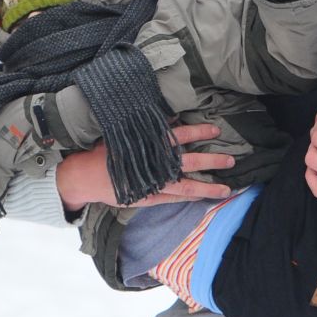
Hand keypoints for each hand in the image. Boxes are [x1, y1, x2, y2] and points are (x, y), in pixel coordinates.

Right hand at [55, 123, 231, 212]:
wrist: (85, 176)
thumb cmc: (106, 151)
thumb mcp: (126, 133)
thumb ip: (148, 128)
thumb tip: (171, 117)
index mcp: (150, 146)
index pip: (179, 137)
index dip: (198, 134)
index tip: (215, 131)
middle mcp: (155, 166)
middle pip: (189, 163)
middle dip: (212, 161)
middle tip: (231, 159)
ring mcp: (153, 185)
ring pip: (186, 187)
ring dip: (208, 187)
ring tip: (227, 189)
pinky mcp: (148, 198)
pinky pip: (174, 199)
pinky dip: (190, 198)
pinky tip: (203, 197)